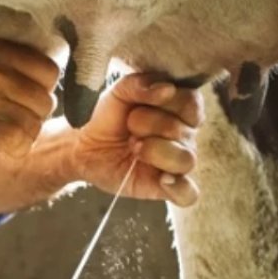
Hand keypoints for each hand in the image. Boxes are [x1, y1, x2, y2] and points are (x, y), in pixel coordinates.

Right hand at [0, 40, 59, 157]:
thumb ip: (12, 71)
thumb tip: (49, 95)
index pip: (50, 74)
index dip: (39, 94)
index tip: (18, 104)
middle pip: (45, 103)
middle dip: (30, 119)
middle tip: (3, 124)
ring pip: (33, 126)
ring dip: (20, 138)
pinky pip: (18, 142)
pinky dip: (12, 150)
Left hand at [72, 73, 203, 205]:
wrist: (86, 146)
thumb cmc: (109, 117)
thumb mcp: (118, 92)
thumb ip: (140, 84)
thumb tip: (167, 89)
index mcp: (181, 108)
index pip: (191, 103)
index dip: (165, 104)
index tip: (138, 106)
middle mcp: (185, 135)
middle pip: (183, 131)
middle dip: (148, 126)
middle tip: (129, 129)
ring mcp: (178, 162)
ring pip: (187, 160)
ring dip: (156, 152)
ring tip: (134, 148)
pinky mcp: (167, 187)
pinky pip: (188, 193)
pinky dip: (179, 187)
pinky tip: (162, 179)